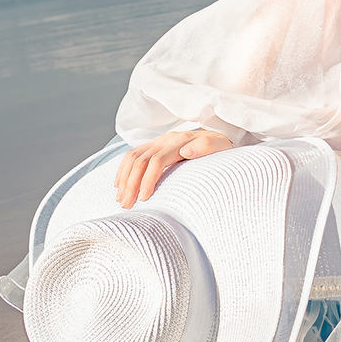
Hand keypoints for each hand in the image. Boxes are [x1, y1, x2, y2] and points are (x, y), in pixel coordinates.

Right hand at [114, 128, 234, 208]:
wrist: (220, 136)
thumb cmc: (221, 148)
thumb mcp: (219, 147)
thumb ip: (205, 148)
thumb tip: (186, 151)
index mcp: (180, 141)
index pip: (156, 160)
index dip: (148, 180)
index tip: (144, 199)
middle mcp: (166, 139)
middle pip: (140, 160)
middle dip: (131, 183)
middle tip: (127, 205)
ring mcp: (158, 141)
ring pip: (132, 157)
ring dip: (124, 178)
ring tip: (121, 199)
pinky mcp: (154, 145)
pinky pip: (132, 154)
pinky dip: (123, 169)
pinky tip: (119, 185)